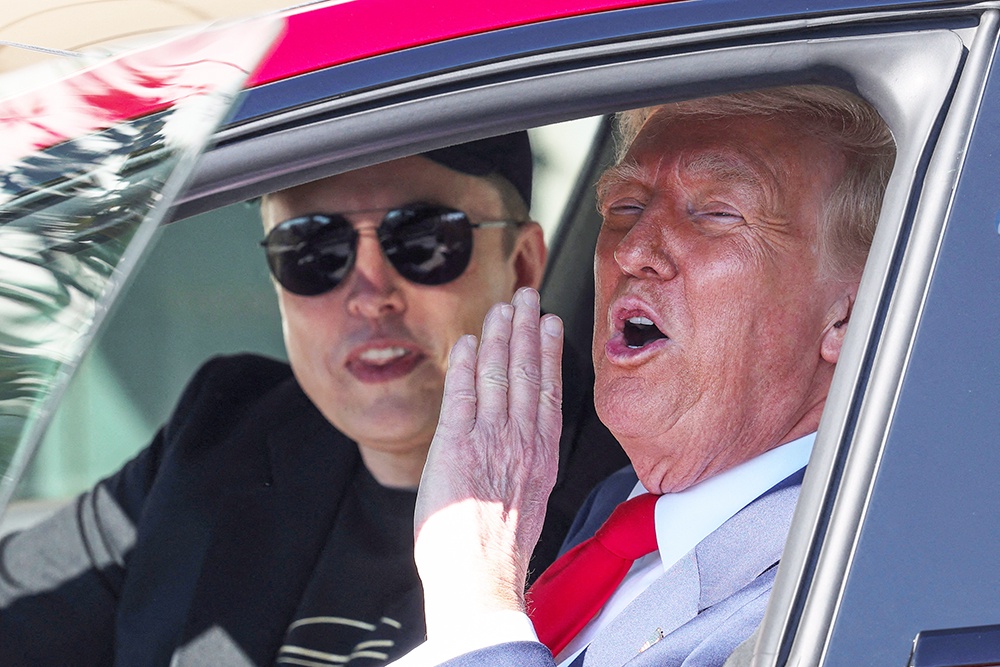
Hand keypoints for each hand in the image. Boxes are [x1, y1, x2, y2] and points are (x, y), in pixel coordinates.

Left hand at [413, 287, 562, 638]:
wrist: (479, 582)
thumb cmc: (498, 553)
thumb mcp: (529, 502)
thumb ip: (525, 464)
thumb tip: (519, 444)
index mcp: (541, 457)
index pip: (548, 390)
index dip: (549, 352)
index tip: (551, 324)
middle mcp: (521, 443)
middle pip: (526, 372)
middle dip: (527, 329)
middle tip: (528, 297)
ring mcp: (490, 442)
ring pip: (498, 375)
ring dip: (499, 336)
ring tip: (503, 308)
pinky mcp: (456, 447)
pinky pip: (462, 395)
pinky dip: (465, 366)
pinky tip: (468, 343)